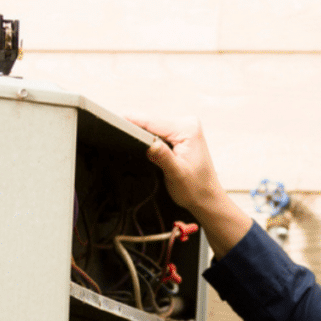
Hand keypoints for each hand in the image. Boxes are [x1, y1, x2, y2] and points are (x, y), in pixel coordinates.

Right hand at [125, 115, 251, 257]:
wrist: (207, 199)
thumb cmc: (196, 189)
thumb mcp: (176, 174)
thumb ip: (162, 156)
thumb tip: (148, 143)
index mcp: (187, 129)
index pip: (153, 122)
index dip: (132, 122)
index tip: (113, 121)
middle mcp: (187, 123)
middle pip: (152, 122)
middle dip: (137, 131)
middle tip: (118, 138)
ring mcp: (184, 128)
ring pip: (154, 128)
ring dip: (143, 137)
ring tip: (130, 143)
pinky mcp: (181, 135)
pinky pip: (159, 133)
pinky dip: (150, 140)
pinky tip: (144, 148)